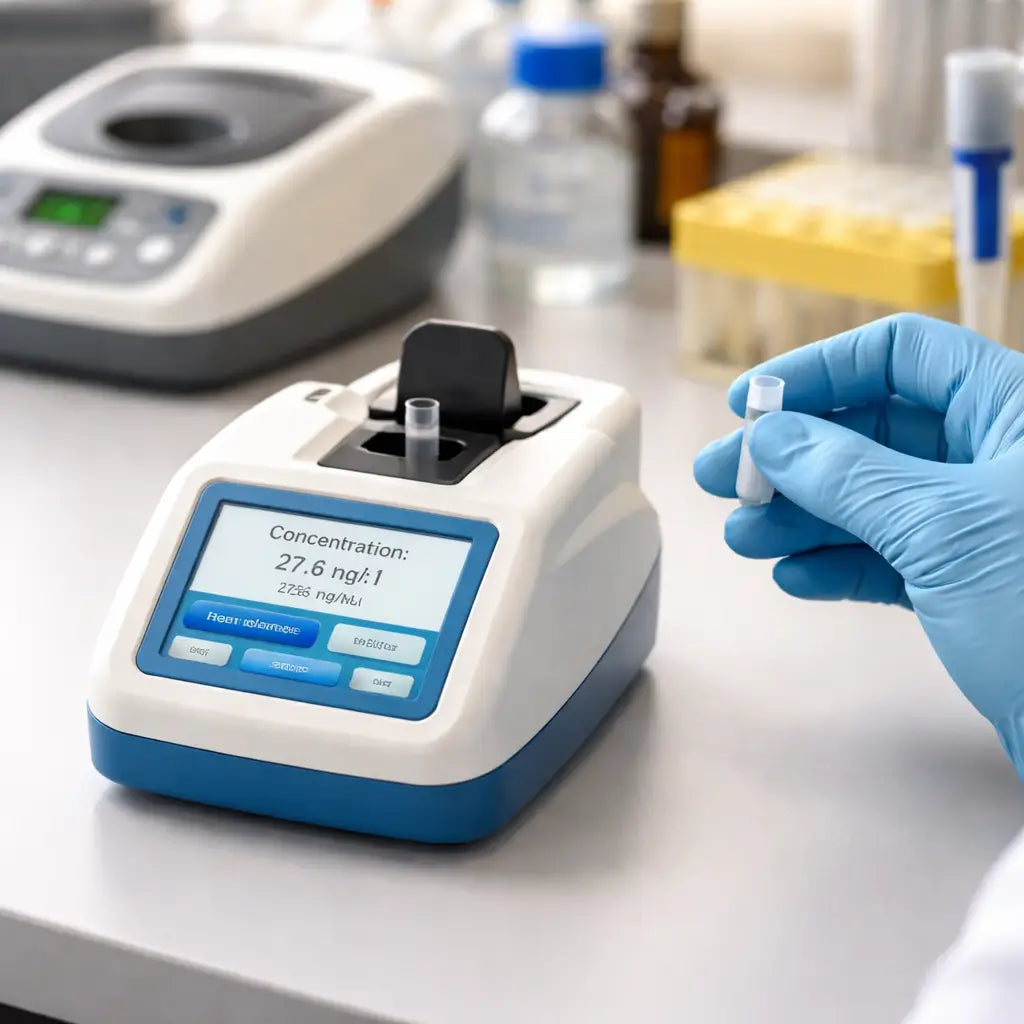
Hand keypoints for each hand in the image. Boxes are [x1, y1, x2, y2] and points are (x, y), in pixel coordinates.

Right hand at [692, 314, 1023, 769]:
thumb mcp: (941, 528)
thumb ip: (847, 475)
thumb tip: (768, 436)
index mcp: (1012, 411)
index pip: (902, 354)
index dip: (820, 370)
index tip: (749, 404)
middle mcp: (995, 457)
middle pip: (871, 430)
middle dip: (791, 457)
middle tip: (720, 479)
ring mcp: (979, 522)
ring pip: (870, 499)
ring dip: (800, 517)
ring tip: (741, 540)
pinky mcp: (967, 584)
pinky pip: (886, 557)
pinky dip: (836, 565)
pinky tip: (794, 577)